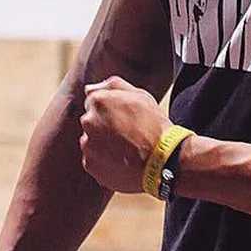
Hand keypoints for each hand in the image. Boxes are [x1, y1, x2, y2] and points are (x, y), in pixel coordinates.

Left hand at [79, 75, 170, 192]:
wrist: (162, 160)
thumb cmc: (153, 124)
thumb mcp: (140, 95)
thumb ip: (112, 86)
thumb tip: (90, 88)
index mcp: (99, 101)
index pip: (93, 101)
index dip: (110, 107)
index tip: (124, 116)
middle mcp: (88, 121)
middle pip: (91, 121)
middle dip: (103, 124)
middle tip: (126, 131)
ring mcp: (88, 145)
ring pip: (91, 140)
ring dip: (102, 142)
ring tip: (125, 147)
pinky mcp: (90, 165)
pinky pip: (93, 159)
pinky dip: (103, 159)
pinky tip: (121, 159)